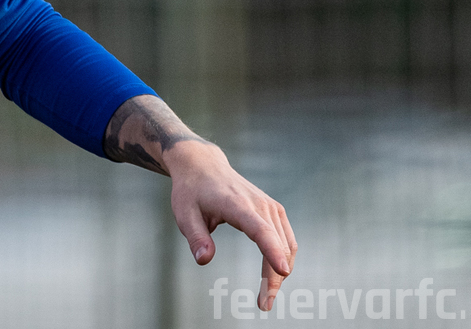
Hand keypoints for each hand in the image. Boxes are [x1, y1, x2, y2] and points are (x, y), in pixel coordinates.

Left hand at [103, 95, 295, 311]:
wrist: (203, 165)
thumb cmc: (191, 191)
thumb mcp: (183, 213)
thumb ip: (195, 237)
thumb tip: (204, 260)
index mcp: (236, 204)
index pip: (260, 230)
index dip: (272, 251)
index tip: (282, 271)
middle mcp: (259, 205)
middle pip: (277, 244)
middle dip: (274, 277)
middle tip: (263, 304)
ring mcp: (270, 207)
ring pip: (286, 245)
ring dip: (280, 272)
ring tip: (265, 296)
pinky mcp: (274, 211)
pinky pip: (286, 240)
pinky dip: (283, 259)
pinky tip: (272, 276)